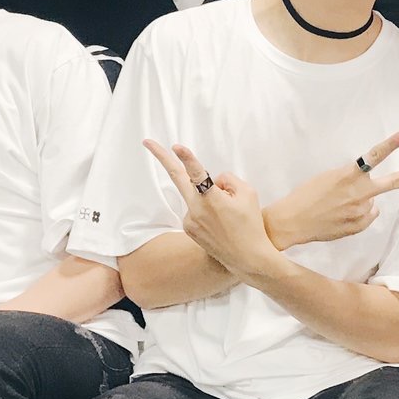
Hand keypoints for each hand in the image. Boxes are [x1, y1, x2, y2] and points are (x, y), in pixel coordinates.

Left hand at [146, 140, 283, 279]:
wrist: (247, 258)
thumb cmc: (251, 224)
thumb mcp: (248, 193)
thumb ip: (228, 179)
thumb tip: (211, 179)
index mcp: (212, 200)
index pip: (198, 174)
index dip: (187, 158)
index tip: (176, 147)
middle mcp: (196, 209)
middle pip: (177, 177)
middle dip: (162, 157)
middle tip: (147, 141)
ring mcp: (189, 220)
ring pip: (194, 193)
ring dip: (207, 193)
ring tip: (228, 212)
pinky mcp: (188, 228)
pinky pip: (195, 207)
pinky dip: (206, 206)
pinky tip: (219, 220)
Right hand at [266, 131, 398, 247]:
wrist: (293, 221)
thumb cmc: (306, 195)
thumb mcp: (328, 178)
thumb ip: (353, 182)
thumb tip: (371, 196)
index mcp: (349, 176)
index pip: (373, 156)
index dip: (389, 144)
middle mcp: (360, 193)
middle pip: (393, 182)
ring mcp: (361, 211)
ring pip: (372, 202)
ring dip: (361, 201)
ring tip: (338, 205)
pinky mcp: (359, 226)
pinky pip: (367, 216)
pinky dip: (358, 214)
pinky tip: (340, 216)